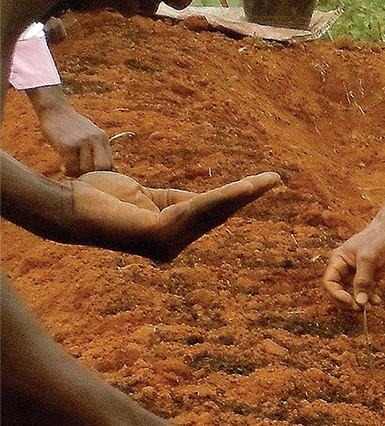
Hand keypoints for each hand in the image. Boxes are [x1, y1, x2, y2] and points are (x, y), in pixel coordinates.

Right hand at [27, 89, 112, 174]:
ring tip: (71, 170)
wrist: (54, 109)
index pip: (110, 163)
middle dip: (92, 176)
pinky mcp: (67, 145)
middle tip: (81, 175)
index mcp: (102, 138)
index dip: (102, 174)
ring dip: (77, 174)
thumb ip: (97, 148)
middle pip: (102, 168)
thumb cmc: (70, 125)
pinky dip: (68, 171)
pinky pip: (71, 167)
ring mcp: (81, 142)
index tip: (91, 177)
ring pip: (86, 169)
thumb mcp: (89, 133)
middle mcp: (95, 139)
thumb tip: (104, 170)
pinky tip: (64, 167)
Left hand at [71, 169, 280, 261]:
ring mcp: (164, 243)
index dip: (235, 198)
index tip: (261, 184)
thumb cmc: (96, 198)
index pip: (207, 213)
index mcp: (168, 236)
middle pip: (215, 213)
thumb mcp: (141, 194)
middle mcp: (169, 245)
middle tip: (276, 179)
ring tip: (266, 182)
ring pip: (209, 211)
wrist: (67, 207)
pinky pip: (194, 209)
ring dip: (240, 195)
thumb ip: (170, 199)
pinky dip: (219, 197)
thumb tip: (198, 201)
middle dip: (246, 196)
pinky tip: (239, 188)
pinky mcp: (158, 233)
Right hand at [323, 219, 384, 309]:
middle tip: (360, 308)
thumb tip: (360, 301)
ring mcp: (356, 275)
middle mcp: (344, 270)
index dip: (336, 295)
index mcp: (337, 262)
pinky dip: (370, 299)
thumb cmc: (376, 240)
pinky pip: (365, 293)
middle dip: (348, 301)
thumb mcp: (368, 259)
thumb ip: (363, 280)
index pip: (329, 283)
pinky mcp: (368, 279)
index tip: (349, 301)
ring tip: (371, 306)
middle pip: (339, 292)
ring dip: (361, 302)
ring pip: (352, 295)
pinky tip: (377, 301)